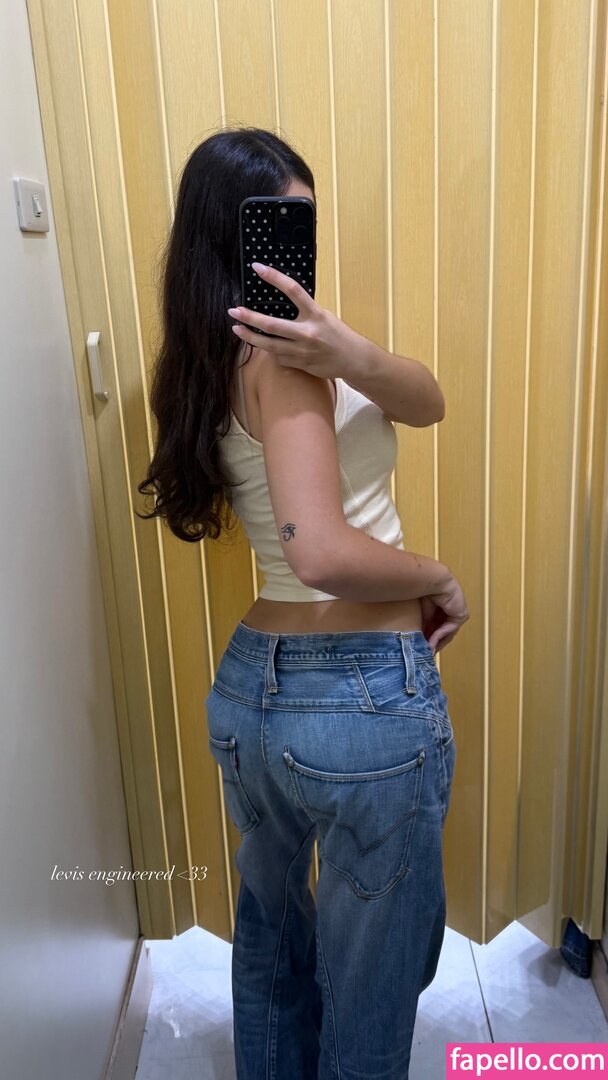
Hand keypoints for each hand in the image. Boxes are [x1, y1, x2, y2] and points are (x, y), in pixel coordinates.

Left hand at [227, 262, 360, 379]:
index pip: (292, 290)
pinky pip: (278, 357)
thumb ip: (304, 311)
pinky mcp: (299, 364)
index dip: (274, 277)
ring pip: (269, 345)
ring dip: (250, 337)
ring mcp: (302, 350)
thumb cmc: (338, 335)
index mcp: (315, 314)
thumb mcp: (324, 316)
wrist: (353, 359)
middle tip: (234, 311)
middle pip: (271, 324)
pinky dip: (270, 350)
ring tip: (237, 329)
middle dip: (249, 317)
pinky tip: (264, 346)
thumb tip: (281, 303)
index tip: (258, 268)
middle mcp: (307, 332)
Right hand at [420, 575, 468, 656]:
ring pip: (448, 633)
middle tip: (425, 654)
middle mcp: (453, 612)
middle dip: (434, 643)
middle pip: (444, 633)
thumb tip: (421, 641)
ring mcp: (458, 614)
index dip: (431, 638)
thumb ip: (424, 626)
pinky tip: (430, 643)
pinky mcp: (461, 615)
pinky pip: (449, 629)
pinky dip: (439, 635)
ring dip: (436, 642)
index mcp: (444, 609)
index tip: (423, 648)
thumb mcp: (423, 614)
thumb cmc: (425, 591)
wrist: (433, 581)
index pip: (439, 628)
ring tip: (427, 652)